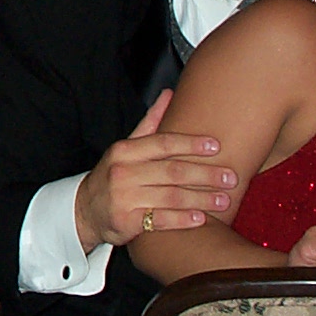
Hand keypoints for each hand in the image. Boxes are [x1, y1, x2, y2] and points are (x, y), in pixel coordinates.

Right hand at [74, 90, 236, 251]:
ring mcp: (124, 197)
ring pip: (170, 196)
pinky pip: (160, 220)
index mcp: (125, 151)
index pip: (162, 143)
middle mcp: (123, 172)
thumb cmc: (114, 175)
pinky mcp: (127, 221)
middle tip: (230, 177)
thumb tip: (169, 93)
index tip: (216, 146)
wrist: (85, 210)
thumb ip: (150, 123)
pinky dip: (182, 219)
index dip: (191, 144)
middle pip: (171, 171)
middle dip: (205, 174)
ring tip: (224, 200)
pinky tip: (201, 219)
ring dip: (201, 198)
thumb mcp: (126, 148)